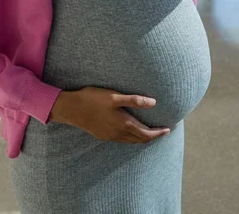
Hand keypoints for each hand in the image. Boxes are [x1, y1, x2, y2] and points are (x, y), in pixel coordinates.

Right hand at [50, 87, 169, 143]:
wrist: (70, 108)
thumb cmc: (93, 99)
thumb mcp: (114, 96)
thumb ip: (134, 100)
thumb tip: (153, 103)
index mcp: (123, 124)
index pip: (146, 134)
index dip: (158, 133)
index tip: (167, 130)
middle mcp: (118, 133)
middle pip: (140, 140)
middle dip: (152, 137)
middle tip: (162, 131)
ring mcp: (109, 136)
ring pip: (131, 142)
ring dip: (142, 138)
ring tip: (149, 132)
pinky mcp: (102, 135)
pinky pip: (122, 140)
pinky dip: (131, 138)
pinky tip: (130, 132)